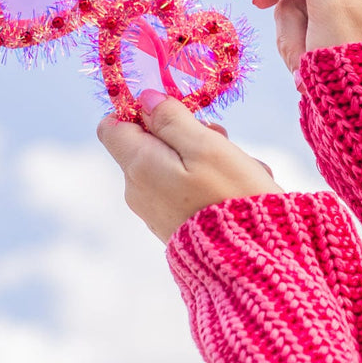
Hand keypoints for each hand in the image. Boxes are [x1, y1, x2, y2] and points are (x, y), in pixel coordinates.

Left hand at [97, 90, 282, 242]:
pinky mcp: (175, 225)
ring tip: (243, 167)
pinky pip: (187, 188)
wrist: (250, 263)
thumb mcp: (204, 145)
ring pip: (175, 164)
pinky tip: (241, 188)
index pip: (111, 125)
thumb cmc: (229, 196)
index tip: (175, 111)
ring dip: (206, 156)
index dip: (138, 110)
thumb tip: (145, 98)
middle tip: (221, 138)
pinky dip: (211, 181)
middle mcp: (138, 189)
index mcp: (138, 166)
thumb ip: (171, 118)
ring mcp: (155, 210)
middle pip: (149, 142)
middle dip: (185, 133)